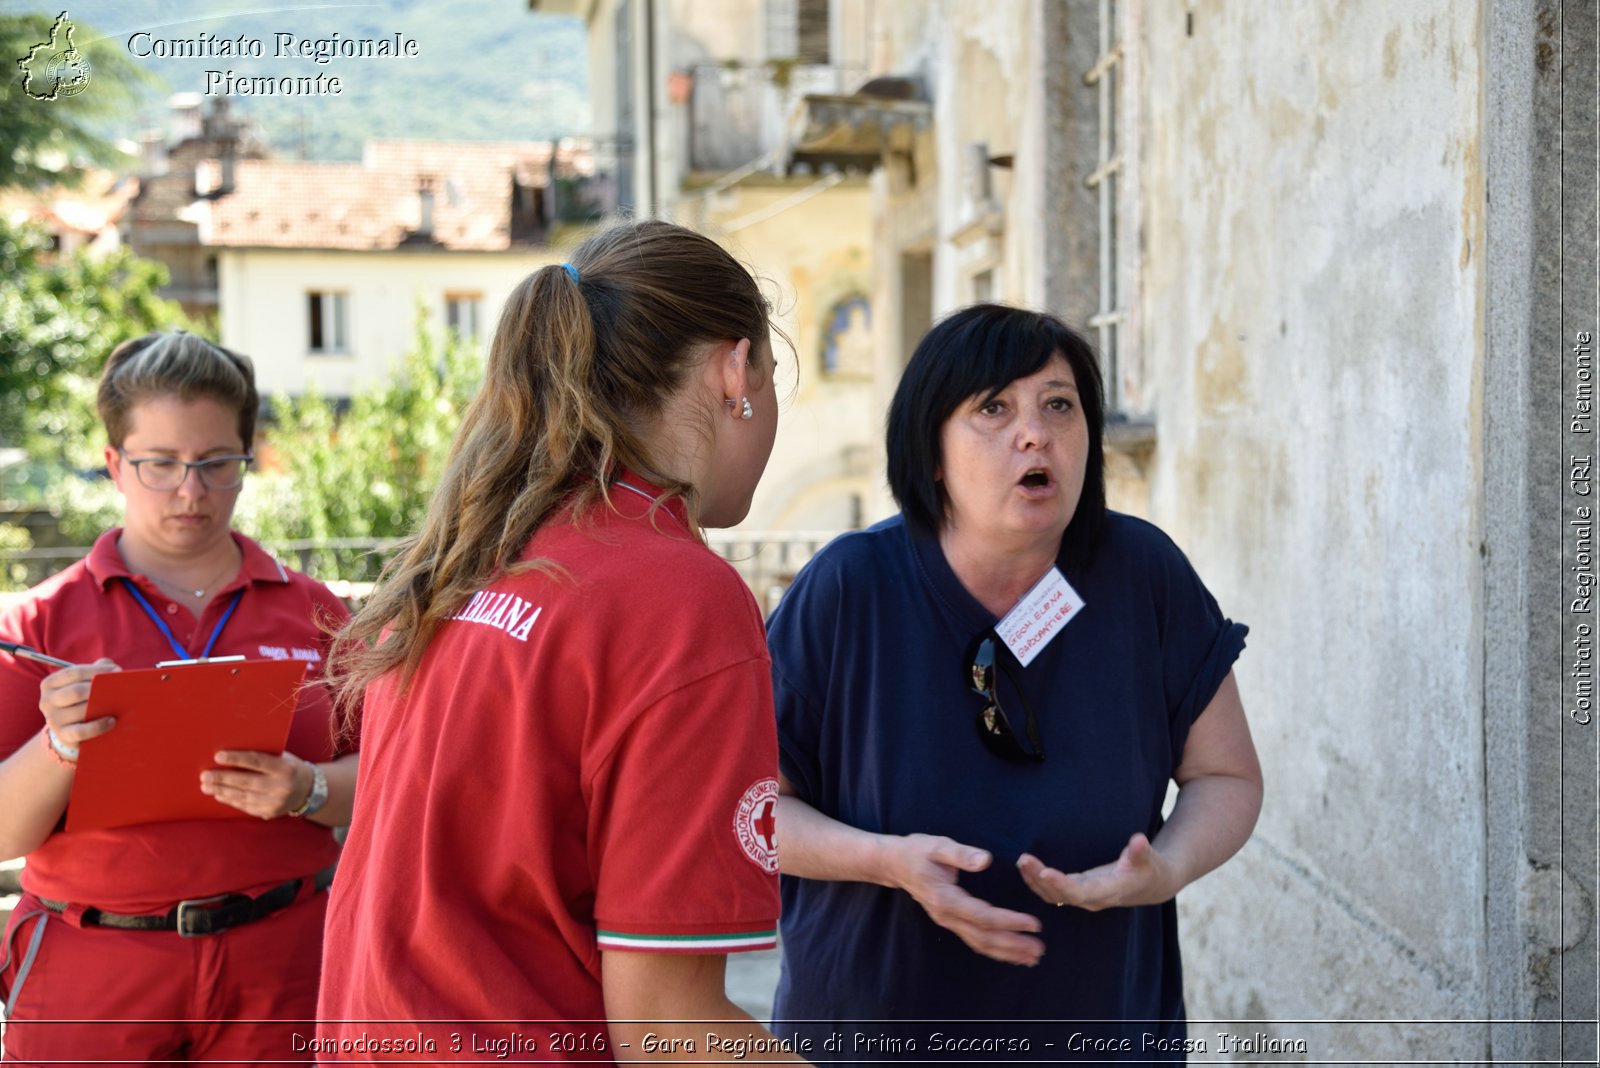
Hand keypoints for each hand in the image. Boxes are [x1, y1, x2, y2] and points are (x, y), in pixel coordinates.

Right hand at [38, 659, 120, 749]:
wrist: (68, 729)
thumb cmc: (79, 699)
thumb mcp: (82, 683)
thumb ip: (95, 670)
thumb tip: (113, 668)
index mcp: (49, 684)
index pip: (73, 673)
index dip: (96, 671)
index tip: (116, 670)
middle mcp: (47, 701)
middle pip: (76, 691)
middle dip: (99, 688)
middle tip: (120, 688)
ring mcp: (53, 720)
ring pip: (80, 710)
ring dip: (103, 706)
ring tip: (120, 703)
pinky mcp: (63, 736)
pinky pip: (82, 731)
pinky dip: (98, 726)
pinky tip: (112, 721)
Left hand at [200, 750, 311, 819]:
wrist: (308, 790)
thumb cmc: (289, 767)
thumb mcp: (282, 757)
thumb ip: (262, 756)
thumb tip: (231, 754)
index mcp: (285, 768)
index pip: (257, 761)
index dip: (236, 759)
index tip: (217, 756)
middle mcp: (281, 787)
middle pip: (246, 782)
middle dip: (223, 779)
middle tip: (204, 776)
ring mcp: (275, 802)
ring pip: (243, 796)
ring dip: (222, 791)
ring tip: (206, 786)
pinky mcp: (269, 813)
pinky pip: (246, 806)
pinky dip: (231, 800)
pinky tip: (220, 794)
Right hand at [882, 833, 1043, 965]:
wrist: (894, 864)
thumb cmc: (917, 851)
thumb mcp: (937, 845)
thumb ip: (961, 854)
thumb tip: (986, 860)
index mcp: (946, 898)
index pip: (983, 916)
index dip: (1009, 921)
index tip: (1033, 923)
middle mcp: (947, 916)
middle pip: (984, 937)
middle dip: (1014, 945)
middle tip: (1040, 948)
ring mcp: (948, 921)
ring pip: (980, 944)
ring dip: (1007, 952)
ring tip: (1032, 957)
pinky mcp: (951, 921)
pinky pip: (974, 940)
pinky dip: (995, 950)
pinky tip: (1011, 954)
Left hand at [1018, 833, 1180, 911]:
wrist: (1150, 886)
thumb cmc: (1150, 869)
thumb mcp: (1149, 858)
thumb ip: (1141, 851)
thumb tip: (1139, 839)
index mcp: (1110, 892)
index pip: (1081, 892)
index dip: (1062, 885)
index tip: (1045, 872)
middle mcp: (1094, 899)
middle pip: (1062, 895)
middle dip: (1041, 879)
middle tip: (1024, 860)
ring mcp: (1084, 898)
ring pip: (1054, 896)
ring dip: (1034, 880)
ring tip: (1022, 861)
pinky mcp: (1078, 893)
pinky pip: (1053, 892)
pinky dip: (1038, 881)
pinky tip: (1026, 867)